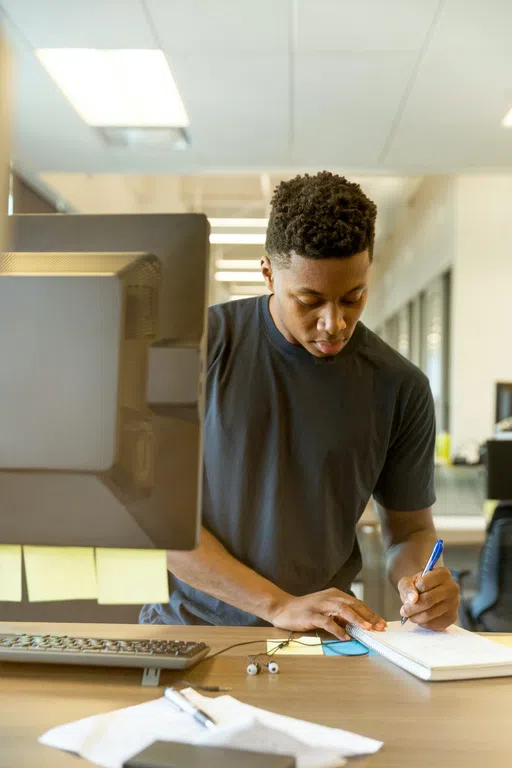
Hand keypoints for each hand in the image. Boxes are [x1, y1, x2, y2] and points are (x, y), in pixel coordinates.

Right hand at [269, 588, 386, 640]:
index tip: (381, 623)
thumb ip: (341, 615)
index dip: (370, 613)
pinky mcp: (311, 614)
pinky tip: (345, 636)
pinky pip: (327, 622)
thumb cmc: (306, 610)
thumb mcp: (326, 609)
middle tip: (379, 627)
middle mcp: (330, 597)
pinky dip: (338, 629)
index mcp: (335, 594)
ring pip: (343, 610)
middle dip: (368, 616)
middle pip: (354, 605)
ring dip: (357, 619)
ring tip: (367, 628)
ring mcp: (320, 605)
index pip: (357, 603)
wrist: (283, 608)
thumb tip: (359, 624)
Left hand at [398, 567, 459, 629]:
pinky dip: (423, 623)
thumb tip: (413, 599)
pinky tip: (420, 618)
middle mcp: (452, 587)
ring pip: (430, 614)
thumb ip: (407, 587)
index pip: (423, 584)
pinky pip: (434, 624)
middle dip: (411, 608)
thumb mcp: (408, 581)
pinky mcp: (452, 617)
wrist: (427, 593)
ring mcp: (454, 603)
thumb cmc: (417, 586)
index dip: (413, 591)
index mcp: (442, 573)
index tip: (410, 593)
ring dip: (415, 617)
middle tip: (403, 611)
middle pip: (428, 600)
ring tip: (410, 615)